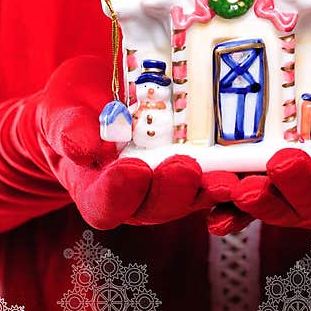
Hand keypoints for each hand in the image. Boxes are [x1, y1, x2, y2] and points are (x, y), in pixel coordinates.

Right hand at [36, 56, 235, 229]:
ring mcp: (168, 187)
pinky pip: (215, 183)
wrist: (97, 102)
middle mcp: (134, 197)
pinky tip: (248, 170)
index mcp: (94, 188)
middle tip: (185, 168)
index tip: (132, 169)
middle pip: (154, 208)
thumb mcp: (62, 108)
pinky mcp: (196, 173)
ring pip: (190, 199)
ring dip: (208, 191)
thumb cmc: (74, 106)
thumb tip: (87, 147)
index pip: (105, 205)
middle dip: (172, 192)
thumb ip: (70, 128)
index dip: (119, 194)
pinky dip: (231, 180)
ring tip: (226, 177)